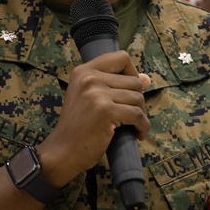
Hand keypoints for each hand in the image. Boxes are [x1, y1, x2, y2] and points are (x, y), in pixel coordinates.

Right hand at [38, 50, 150, 186]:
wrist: (63, 151)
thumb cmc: (78, 127)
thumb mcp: (91, 99)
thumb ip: (116, 86)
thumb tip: (147, 78)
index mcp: (83, 71)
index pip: (121, 58)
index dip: (132, 72)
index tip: (130, 89)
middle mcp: (89, 78)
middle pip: (134, 81)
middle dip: (138, 99)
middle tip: (131, 115)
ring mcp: (97, 94)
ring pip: (138, 98)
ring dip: (141, 114)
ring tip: (133, 126)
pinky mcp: (106, 111)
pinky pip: (137, 115)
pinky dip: (143, 126)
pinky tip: (138, 134)